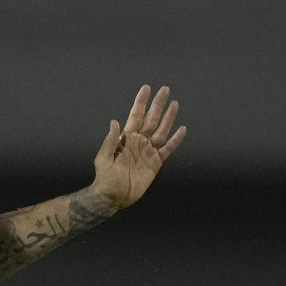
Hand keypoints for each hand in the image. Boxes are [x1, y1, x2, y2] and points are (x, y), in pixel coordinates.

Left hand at [90, 85, 186, 209]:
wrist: (113, 197)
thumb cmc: (105, 178)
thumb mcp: (103, 158)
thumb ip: (110, 141)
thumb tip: (114, 122)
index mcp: (126, 138)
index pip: (135, 116)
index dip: (141, 102)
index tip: (146, 88)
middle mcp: (139, 142)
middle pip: (151, 119)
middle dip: (157, 105)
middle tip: (165, 90)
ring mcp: (148, 151)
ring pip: (161, 131)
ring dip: (168, 118)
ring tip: (175, 104)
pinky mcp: (156, 163)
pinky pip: (168, 149)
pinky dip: (175, 140)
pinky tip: (182, 129)